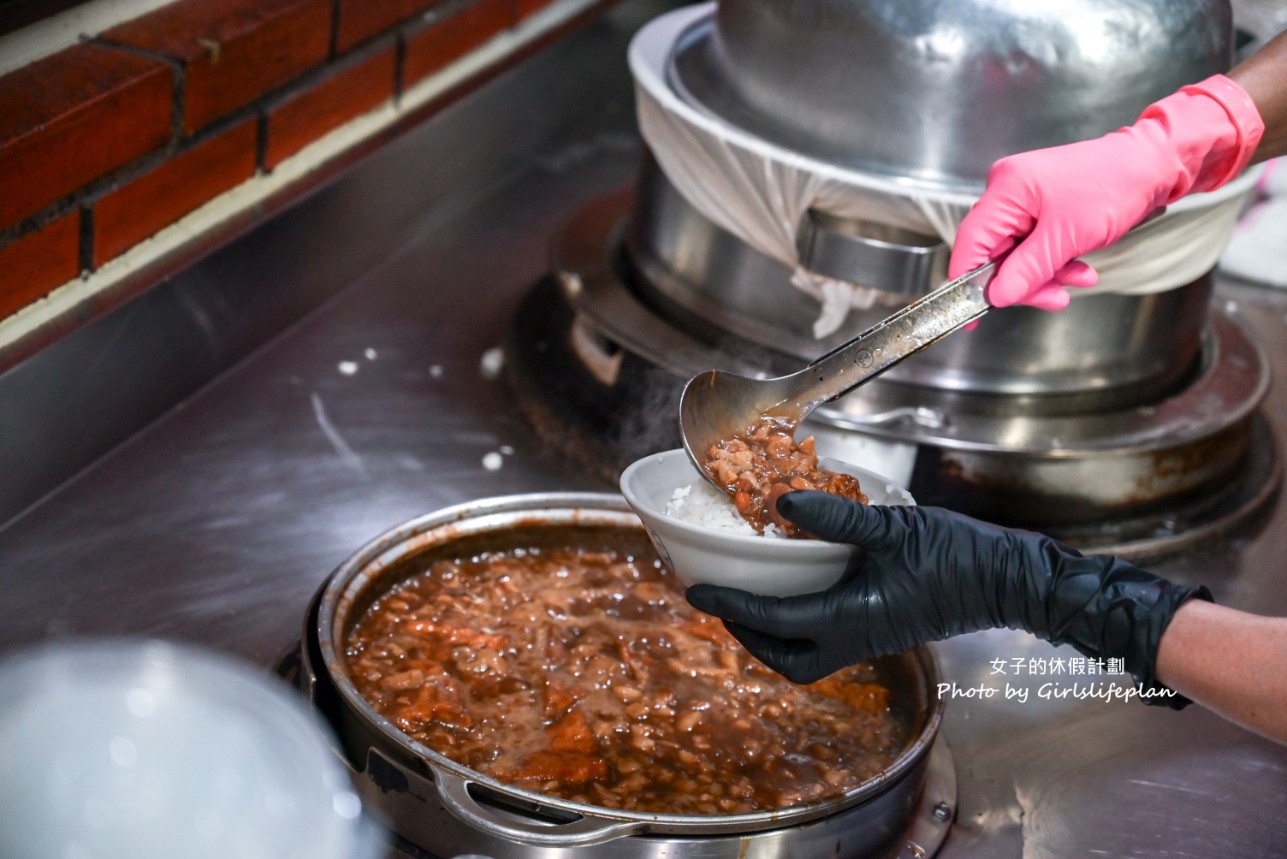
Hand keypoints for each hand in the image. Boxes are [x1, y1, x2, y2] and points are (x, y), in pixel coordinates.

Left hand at [685, 491, 1208, 706]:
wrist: (1010, 580)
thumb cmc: (959, 555)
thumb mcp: (893, 527)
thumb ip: (836, 518)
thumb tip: (782, 500)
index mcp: (852, 619)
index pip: (774, 622)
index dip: (729, 606)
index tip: (694, 593)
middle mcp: (857, 639)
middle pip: (785, 659)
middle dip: (747, 637)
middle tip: (720, 601)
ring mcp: (872, 638)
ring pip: (807, 656)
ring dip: (772, 634)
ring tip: (750, 598)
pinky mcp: (883, 628)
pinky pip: (828, 639)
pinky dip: (800, 622)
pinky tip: (797, 589)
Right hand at [950, 74, 1264, 309]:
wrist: (1154, 164)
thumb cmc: (1116, 186)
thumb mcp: (1068, 237)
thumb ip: (1027, 269)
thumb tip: (998, 295)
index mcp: (1007, 189)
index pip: (971, 242)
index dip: (967, 281)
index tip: (969, 313)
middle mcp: (1008, 190)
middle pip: (995, 252)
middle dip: (1023, 280)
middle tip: (1050, 298)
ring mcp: (1025, 198)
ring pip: (1017, 253)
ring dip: (1044, 274)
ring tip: (1077, 280)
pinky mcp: (1041, 206)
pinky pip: (1034, 244)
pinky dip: (1054, 261)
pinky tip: (1078, 268)